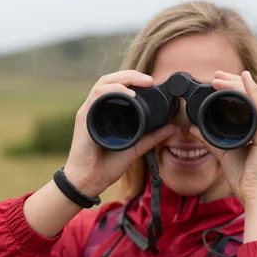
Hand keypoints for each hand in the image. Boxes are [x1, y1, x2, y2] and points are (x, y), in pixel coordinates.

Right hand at [63, 70, 175, 196]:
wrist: (89, 180)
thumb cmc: (106, 165)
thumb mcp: (136, 148)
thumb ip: (152, 136)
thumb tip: (172, 127)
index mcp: (106, 112)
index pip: (117, 87)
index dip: (133, 80)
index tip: (152, 83)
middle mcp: (96, 109)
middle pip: (110, 80)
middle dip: (131, 75)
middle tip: (149, 80)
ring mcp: (89, 112)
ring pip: (103, 83)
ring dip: (123, 79)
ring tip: (140, 84)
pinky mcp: (84, 118)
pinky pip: (96, 97)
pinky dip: (112, 91)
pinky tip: (127, 95)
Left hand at [190, 70, 256, 204]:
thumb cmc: (247, 180)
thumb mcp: (225, 154)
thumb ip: (210, 140)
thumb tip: (193, 127)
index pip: (253, 101)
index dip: (237, 88)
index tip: (217, 81)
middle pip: (256, 95)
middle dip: (235, 82)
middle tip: (216, 75)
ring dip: (239, 84)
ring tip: (220, 77)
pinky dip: (253, 93)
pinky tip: (244, 80)